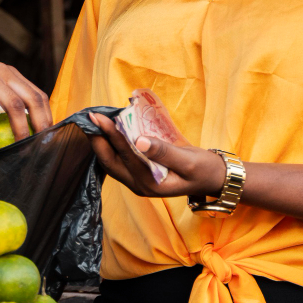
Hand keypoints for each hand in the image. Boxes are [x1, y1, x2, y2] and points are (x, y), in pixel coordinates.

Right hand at [0, 49, 51, 157]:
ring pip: (14, 106)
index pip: (38, 93)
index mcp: (8, 73)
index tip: (48, 135)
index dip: (46, 115)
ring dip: (19, 131)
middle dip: (41, 124)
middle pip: (32, 99)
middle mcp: (2, 72)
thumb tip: (11, 127)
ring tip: (19, 150)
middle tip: (41, 146)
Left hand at [87, 113, 226, 198]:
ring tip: (95, 122)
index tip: (97, 117)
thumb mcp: (187, 160)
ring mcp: (138, 181)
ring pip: (112, 162)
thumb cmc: (203, 170)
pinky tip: (110, 130)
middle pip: (110, 162)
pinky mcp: (140, 174)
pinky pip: (120, 159)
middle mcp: (139, 185)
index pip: (124, 155)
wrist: (214, 178)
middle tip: (89, 118)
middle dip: (97, 140)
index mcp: (149, 183)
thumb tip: (139, 139)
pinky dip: (112, 145)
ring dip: (102, 143)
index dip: (110, 135)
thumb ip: (163, 151)